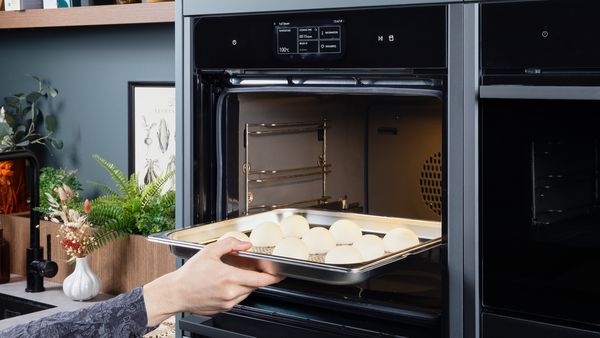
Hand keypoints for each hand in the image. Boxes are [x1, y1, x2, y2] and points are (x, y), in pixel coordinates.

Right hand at [143, 237, 282, 325]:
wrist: (175, 293)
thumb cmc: (189, 274)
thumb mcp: (209, 252)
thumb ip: (230, 244)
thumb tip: (246, 245)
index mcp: (229, 277)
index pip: (261, 280)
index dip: (274, 277)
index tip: (280, 274)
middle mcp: (230, 292)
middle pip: (255, 285)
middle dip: (257, 276)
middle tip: (254, 268)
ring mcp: (228, 302)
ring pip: (247, 292)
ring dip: (246, 283)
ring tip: (233, 275)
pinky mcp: (224, 308)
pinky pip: (238, 298)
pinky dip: (237, 290)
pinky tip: (226, 283)